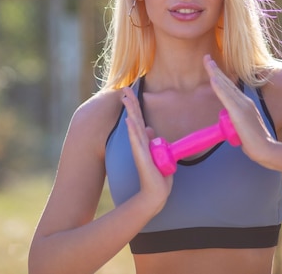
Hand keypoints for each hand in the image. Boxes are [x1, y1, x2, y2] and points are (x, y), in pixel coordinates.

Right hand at [121, 86, 172, 213]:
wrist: (156, 193)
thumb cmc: (157, 175)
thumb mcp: (157, 153)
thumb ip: (152, 141)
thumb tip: (149, 128)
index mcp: (144, 141)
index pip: (138, 119)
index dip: (135, 105)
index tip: (129, 91)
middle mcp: (140, 143)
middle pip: (134, 119)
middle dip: (130, 103)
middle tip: (124, 88)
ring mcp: (140, 150)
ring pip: (134, 126)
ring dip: (130, 111)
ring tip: (125, 98)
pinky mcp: (142, 158)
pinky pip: (136, 141)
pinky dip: (132, 130)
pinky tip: (129, 121)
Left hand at [203, 55, 275, 163]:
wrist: (265, 149)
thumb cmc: (255, 143)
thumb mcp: (243, 129)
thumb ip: (237, 124)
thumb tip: (230, 126)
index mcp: (245, 105)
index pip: (230, 88)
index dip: (220, 77)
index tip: (212, 68)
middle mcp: (244, 102)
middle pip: (227, 83)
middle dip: (215, 69)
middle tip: (206, 58)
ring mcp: (242, 106)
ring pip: (225, 86)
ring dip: (215, 73)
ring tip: (207, 61)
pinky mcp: (238, 112)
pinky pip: (226, 97)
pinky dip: (219, 87)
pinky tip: (213, 78)